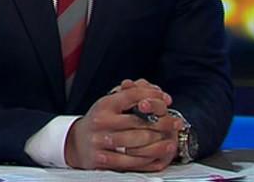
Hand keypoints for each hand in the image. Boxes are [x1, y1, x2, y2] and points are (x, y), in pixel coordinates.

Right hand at [64, 78, 180, 170]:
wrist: (76, 143)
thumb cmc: (101, 120)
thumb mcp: (112, 103)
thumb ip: (134, 95)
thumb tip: (158, 93)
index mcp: (105, 104)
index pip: (133, 95)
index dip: (153, 96)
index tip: (167, 101)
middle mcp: (101, 121)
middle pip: (139, 121)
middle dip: (162, 123)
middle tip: (176, 123)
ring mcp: (100, 141)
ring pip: (137, 142)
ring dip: (158, 143)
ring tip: (171, 141)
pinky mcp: (102, 159)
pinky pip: (130, 161)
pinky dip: (147, 159)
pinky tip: (158, 155)